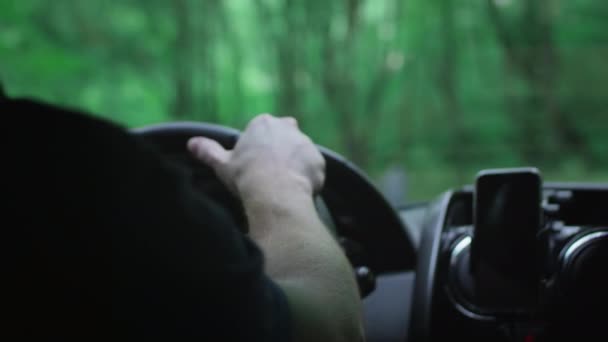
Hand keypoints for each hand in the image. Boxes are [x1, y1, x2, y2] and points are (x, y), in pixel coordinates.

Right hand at [187, 114, 324, 200]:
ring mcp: (306, 143)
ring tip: (283, 186)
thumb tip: (191, 143)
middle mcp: (288, 127)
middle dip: (280, 152)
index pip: (263, 132)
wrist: (274, 192)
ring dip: (294, 166)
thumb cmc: (246, 176)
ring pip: (300, 154)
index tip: (255, 165)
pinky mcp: (319, 161)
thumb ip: (208, 151)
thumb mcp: (222, 164)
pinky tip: (296, 191)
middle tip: (270, 174)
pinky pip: (313, 169)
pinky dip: (307, 179)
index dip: (259, 149)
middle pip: (285, 138)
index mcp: (263, 123)